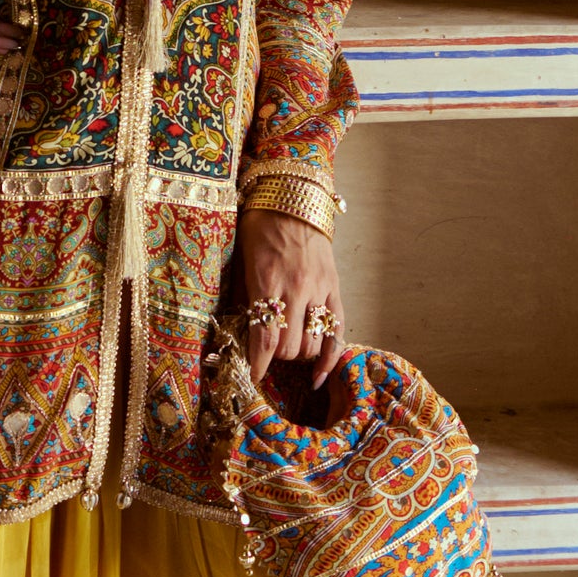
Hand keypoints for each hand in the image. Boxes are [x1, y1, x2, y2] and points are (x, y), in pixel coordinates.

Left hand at [237, 209, 345, 390]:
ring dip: (298, 354)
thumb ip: (245, 295)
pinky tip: (319, 375)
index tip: (251, 380)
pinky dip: (330, 358)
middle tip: (266, 354)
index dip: (258, 366)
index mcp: (267, 281)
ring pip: (313, 344)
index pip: (265, 339)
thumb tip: (240, 332)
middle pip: (290, 347)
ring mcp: (319, 289)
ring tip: (287, 347)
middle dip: (276, 358)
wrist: (292, 197)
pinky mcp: (335, 288)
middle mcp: (296, 289)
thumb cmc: (260, 225)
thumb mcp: (242, 258)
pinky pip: (337, 331)